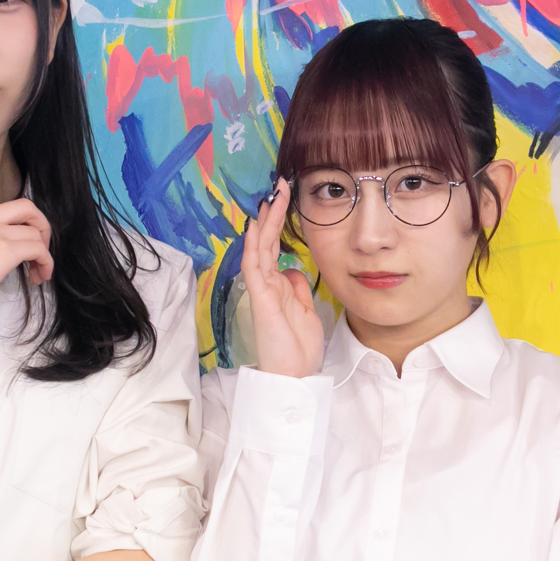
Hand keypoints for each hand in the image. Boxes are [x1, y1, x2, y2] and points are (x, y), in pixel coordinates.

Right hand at [0, 114, 54, 329]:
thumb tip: (3, 249)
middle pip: (25, 206)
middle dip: (41, 226)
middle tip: (40, 247)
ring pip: (35, 232)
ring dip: (44, 253)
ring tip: (38, 271)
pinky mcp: (3, 249)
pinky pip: (39, 248)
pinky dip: (45, 263)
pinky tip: (38, 277)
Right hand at [241, 180, 323, 378]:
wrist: (293, 375)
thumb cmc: (298, 348)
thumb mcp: (306, 309)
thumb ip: (298, 288)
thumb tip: (294, 268)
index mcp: (279, 284)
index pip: (276, 246)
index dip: (279, 222)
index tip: (285, 197)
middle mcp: (268, 283)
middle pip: (267, 241)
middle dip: (273, 213)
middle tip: (279, 185)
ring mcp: (262, 289)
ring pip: (260, 248)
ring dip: (265, 222)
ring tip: (270, 196)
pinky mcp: (260, 298)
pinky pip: (254, 267)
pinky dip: (254, 246)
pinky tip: (256, 226)